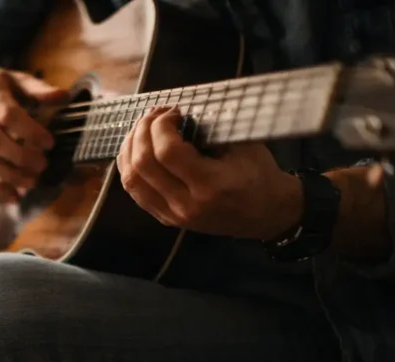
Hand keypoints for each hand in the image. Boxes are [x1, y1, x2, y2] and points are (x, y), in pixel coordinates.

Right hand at [0, 68, 67, 203]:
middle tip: (42, 166)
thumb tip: (64, 97)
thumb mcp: (14, 80)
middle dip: (20, 157)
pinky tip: (13, 195)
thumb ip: (38, 89)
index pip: (8, 114)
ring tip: (31, 182)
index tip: (49, 143)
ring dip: (8, 176)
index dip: (30, 131)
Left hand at [116, 106, 302, 239]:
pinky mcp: (164, 218)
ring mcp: (172, 215)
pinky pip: (134, 191)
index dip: (161, 125)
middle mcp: (186, 204)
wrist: (265, 213)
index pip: (168, 152)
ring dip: (130, 148)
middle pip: (143, 165)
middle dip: (142, 131)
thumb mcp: (244, 145)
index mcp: (210, 186)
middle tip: (154, 114)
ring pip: (131, 180)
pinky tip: (136, 148)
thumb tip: (176, 111)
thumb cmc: (258, 174)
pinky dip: (129, 166)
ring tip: (142, 127)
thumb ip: (211, 129)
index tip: (173, 111)